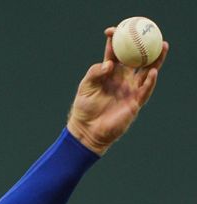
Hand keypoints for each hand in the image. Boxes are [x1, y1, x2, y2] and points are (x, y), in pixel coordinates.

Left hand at [66, 27, 168, 154]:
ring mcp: (130, 90)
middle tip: (150, 34)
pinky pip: (146, 90)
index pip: (116, 54)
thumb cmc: (84, 108)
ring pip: (147, 73)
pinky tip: (153, 72)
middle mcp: (123, 79)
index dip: (117, 42)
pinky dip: (150, 81)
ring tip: (162, 47)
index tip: (115, 30)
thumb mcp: (85, 87)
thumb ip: (94, 72)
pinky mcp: (135, 103)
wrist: (87, 130)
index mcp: (110, 74)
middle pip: (138, 60)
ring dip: (156, 61)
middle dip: (145, 47)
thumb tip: (109, 64)